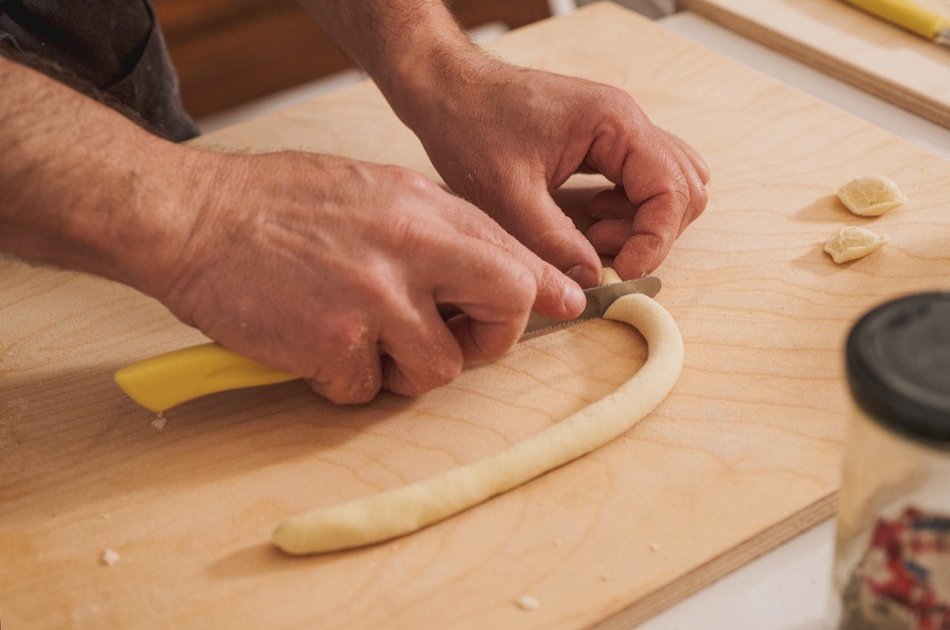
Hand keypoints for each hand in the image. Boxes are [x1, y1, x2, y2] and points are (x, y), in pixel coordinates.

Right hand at [146, 150, 584, 403]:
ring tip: (366, 343)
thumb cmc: (278, 202)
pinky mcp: (332, 345)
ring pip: (439, 369)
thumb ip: (434, 228)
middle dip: (493, 339)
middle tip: (460, 341)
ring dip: (408, 370)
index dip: (543, 290)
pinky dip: (348, 381)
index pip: (513, 256)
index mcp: (422, 209)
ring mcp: (373, 299)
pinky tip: (317, 345)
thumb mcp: (373, 190)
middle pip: (506, 307)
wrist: (192, 216)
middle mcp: (409, 250)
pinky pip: (368, 391)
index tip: (563, 307)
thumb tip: (487, 267)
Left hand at [401, 60, 709, 281]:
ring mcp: (616, 133)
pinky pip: (638, 183)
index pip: (671, 188)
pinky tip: (585, 224)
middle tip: (600, 254)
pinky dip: (624, 212)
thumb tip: (590, 281)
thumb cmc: (471, 125)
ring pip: (666, 186)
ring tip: (588, 238)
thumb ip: (553, 241)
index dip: (654, 239)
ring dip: (639, 224)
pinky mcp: (602, 146)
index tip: (622, 271)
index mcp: (614, 123)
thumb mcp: (507, 195)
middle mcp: (626, 123)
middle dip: (650, 233)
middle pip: (681, 188)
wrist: (445, 92)